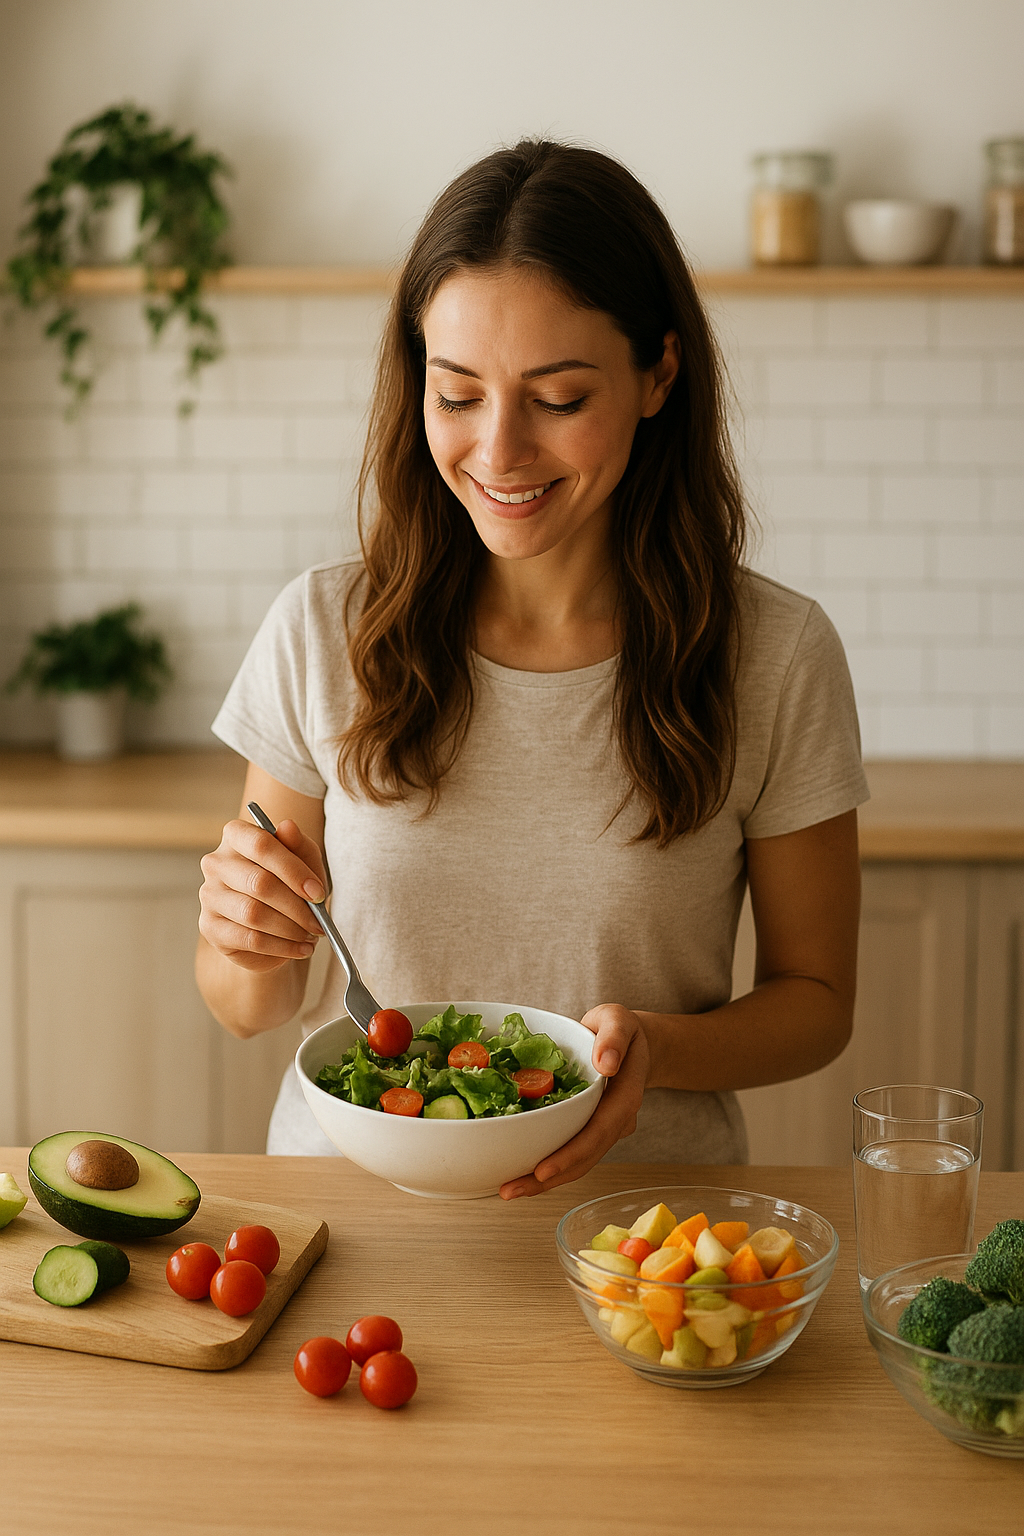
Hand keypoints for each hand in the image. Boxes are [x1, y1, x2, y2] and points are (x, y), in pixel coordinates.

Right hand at [198, 817, 328, 972]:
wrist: (274, 920)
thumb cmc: (290, 881)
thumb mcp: (304, 859)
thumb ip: (298, 844)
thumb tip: (288, 826)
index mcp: (237, 835)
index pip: (262, 845)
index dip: (293, 870)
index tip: (317, 893)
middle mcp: (216, 862)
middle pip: (259, 883)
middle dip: (297, 907)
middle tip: (319, 922)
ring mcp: (209, 895)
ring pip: (254, 914)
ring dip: (290, 929)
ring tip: (311, 935)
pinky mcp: (210, 927)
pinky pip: (249, 939)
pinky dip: (281, 947)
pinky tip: (300, 948)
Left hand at [498, 1004, 648, 1199]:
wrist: (631, 1043)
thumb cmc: (620, 1028)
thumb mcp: (618, 1019)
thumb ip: (614, 1036)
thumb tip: (606, 1064)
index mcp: (625, 1098)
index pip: (598, 1132)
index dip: (571, 1154)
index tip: (543, 1169)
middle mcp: (616, 1121)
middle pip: (585, 1158)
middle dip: (549, 1179)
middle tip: (510, 1189)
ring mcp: (604, 1129)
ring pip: (577, 1163)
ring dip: (544, 1181)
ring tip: (508, 1190)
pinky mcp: (589, 1130)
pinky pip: (570, 1153)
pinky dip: (546, 1166)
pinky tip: (520, 1173)